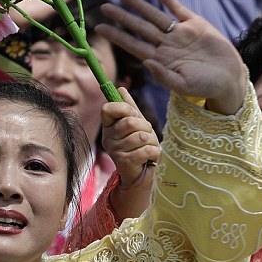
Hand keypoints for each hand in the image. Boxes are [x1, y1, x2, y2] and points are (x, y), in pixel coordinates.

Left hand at [97, 0, 246, 114]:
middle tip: (104, 7)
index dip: (117, 36)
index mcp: (160, 60)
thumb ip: (164, 76)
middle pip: (139, 28)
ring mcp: (179, 33)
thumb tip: (146, 62)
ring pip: (154, 16)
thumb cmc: (205, 87)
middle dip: (122, 17)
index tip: (100, 28)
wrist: (229, 78)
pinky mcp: (195, 24)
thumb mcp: (183, 86)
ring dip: (139, 5)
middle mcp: (166, 45)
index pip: (133, 45)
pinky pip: (177, 8)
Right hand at [101, 87, 159, 219]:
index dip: (124, 108)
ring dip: (151, 141)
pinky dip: (154, 152)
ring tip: (147, 147)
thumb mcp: (135, 124)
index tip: (134, 114)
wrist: (141, 173)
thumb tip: (120, 88)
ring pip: (140, 136)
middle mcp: (107, 138)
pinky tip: (150, 156)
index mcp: (108, 126)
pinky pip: (146, 150)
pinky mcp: (124, 162)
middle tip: (146, 134)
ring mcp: (114, 151)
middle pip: (130, 122)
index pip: (107, 108)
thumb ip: (129, 107)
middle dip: (145, 126)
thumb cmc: (138, 145)